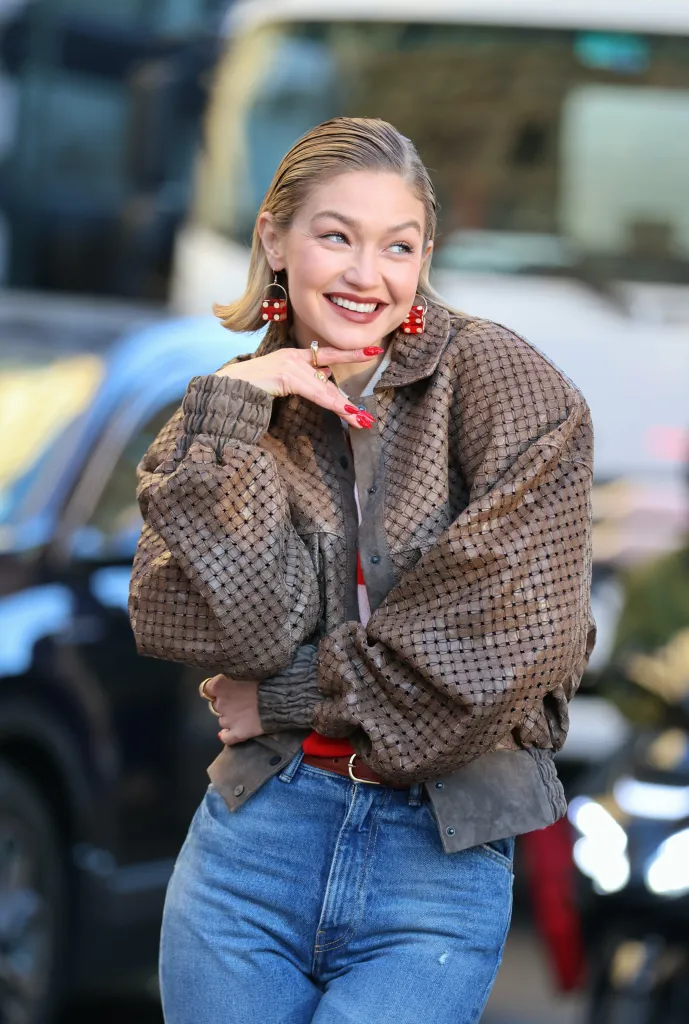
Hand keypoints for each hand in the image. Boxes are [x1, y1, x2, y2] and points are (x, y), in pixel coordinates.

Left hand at [203, 674, 264, 745]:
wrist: (282, 697)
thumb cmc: (266, 678)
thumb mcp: (247, 669)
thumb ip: (234, 674)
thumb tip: (229, 678)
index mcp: (220, 685)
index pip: (207, 688)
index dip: (217, 688)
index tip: (226, 687)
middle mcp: (220, 703)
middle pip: (216, 704)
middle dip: (226, 702)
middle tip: (241, 698)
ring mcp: (228, 720)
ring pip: (222, 720)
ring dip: (230, 717)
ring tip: (244, 713)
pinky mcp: (238, 732)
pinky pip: (226, 738)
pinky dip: (226, 735)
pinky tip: (228, 733)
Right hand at [214, 345, 382, 428]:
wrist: (227, 386)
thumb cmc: (249, 386)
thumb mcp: (278, 379)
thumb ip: (299, 380)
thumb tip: (322, 381)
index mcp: (293, 355)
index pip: (328, 354)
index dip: (351, 353)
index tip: (372, 350)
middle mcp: (294, 357)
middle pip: (329, 380)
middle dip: (347, 400)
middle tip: (365, 415)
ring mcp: (290, 365)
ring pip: (325, 390)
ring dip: (344, 408)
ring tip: (360, 420)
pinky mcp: (286, 375)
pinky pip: (315, 393)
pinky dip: (332, 404)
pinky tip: (345, 412)